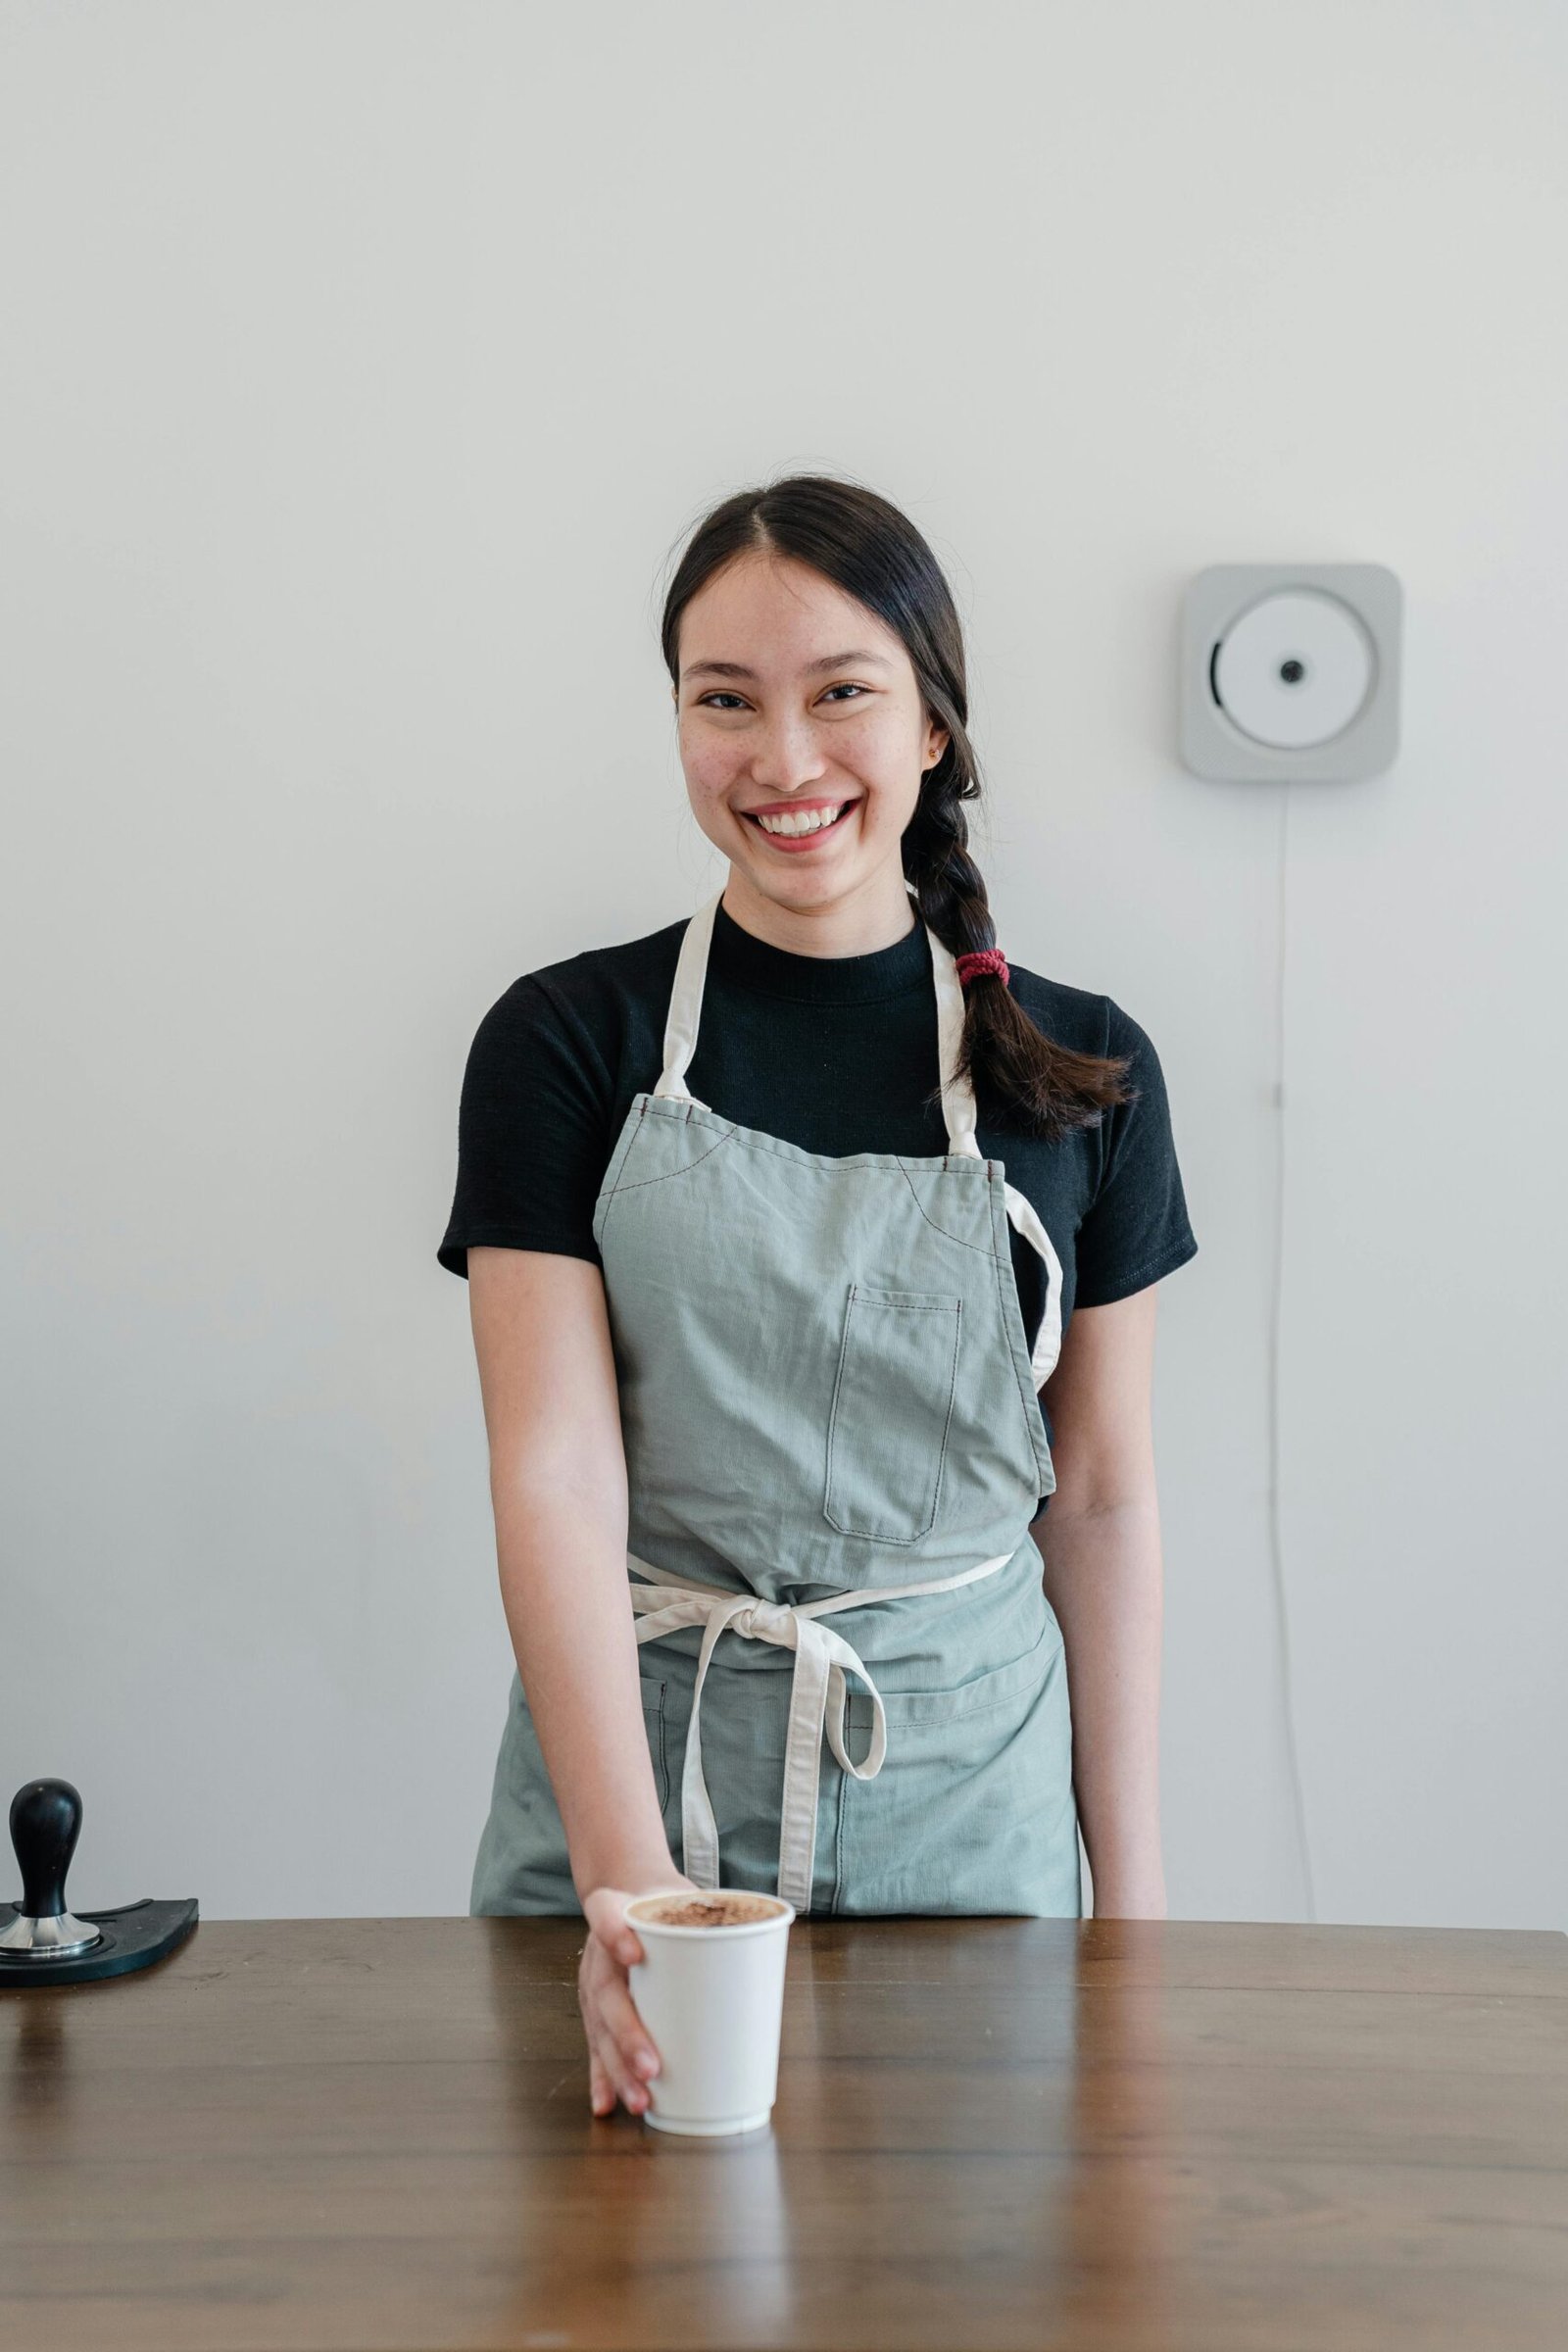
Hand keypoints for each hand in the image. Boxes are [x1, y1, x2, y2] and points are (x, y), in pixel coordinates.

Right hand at [579, 1871, 697, 2117]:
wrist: (630, 1895)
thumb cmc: (665, 1904)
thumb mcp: (682, 1895)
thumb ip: (709, 1918)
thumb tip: (767, 1957)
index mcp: (613, 1913)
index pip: (606, 1916)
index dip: (615, 1935)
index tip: (634, 1953)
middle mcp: (598, 1951)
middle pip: (605, 1993)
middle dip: (627, 2035)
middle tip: (652, 2066)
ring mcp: (594, 1983)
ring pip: (600, 2030)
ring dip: (619, 2069)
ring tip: (641, 2096)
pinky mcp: (597, 2011)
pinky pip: (597, 2047)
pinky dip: (602, 2078)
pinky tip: (606, 2105)